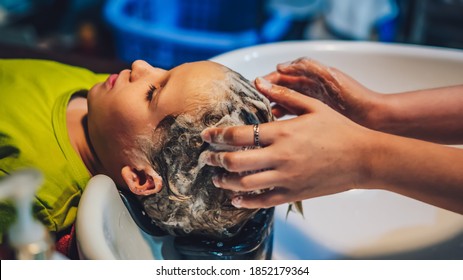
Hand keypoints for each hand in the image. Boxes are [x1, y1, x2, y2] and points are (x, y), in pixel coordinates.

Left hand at [200, 78, 375, 208]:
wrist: (363, 158)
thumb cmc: (339, 130)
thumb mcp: (313, 107)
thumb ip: (283, 95)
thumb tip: (259, 81)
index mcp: (282, 133)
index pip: (238, 135)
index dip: (217, 135)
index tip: (206, 136)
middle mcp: (280, 157)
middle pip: (235, 161)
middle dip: (214, 160)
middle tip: (206, 158)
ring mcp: (286, 178)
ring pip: (244, 184)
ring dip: (225, 181)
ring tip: (217, 178)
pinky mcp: (293, 193)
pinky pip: (262, 201)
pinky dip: (244, 202)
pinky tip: (235, 199)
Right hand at [263, 57, 379, 126]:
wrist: (373, 118)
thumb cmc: (355, 96)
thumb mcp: (330, 77)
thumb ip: (308, 68)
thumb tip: (280, 66)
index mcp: (310, 77)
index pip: (282, 76)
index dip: (267, 80)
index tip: (254, 87)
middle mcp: (307, 89)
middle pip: (279, 90)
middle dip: (264, 95)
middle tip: (251, 105)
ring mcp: (309, 105)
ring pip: (282, 104)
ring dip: (270, 108)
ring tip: (259, 117)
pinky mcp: (312, 119)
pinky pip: (290, 117)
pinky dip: (280, 120)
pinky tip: (273, 127)